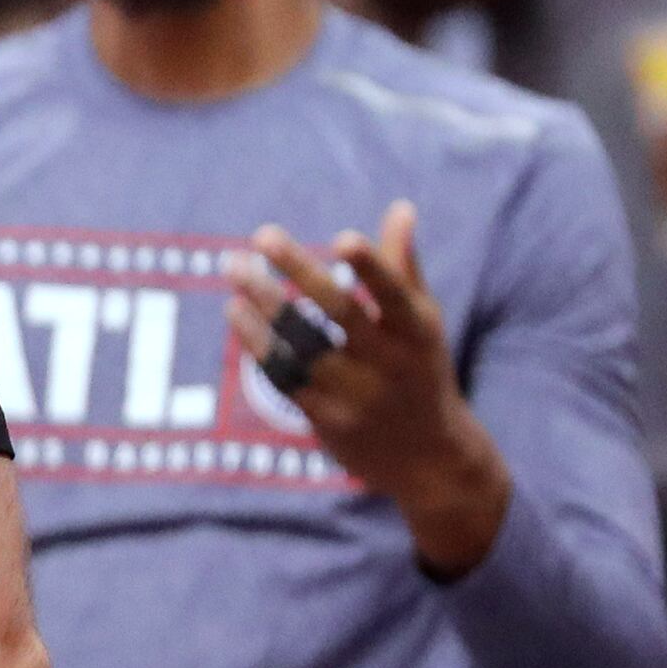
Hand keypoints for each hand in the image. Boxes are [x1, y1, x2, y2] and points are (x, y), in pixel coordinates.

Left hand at [227, 203, 510, 575]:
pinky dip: (257, 343)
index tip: (344, 237)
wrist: (431, 461)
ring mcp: (357, 394)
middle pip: (339, 313)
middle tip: (263, 234)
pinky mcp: (327, 419)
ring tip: (235, 267)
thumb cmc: (420, 372)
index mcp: (417, 332)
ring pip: (302, 345)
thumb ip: (402, 268)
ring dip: (265, 305)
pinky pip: (284, 376)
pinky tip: (235, 311)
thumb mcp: (422, 324)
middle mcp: (389, 363)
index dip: (372, 268)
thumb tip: (401, 207)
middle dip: (300, 272)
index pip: (393, 295)